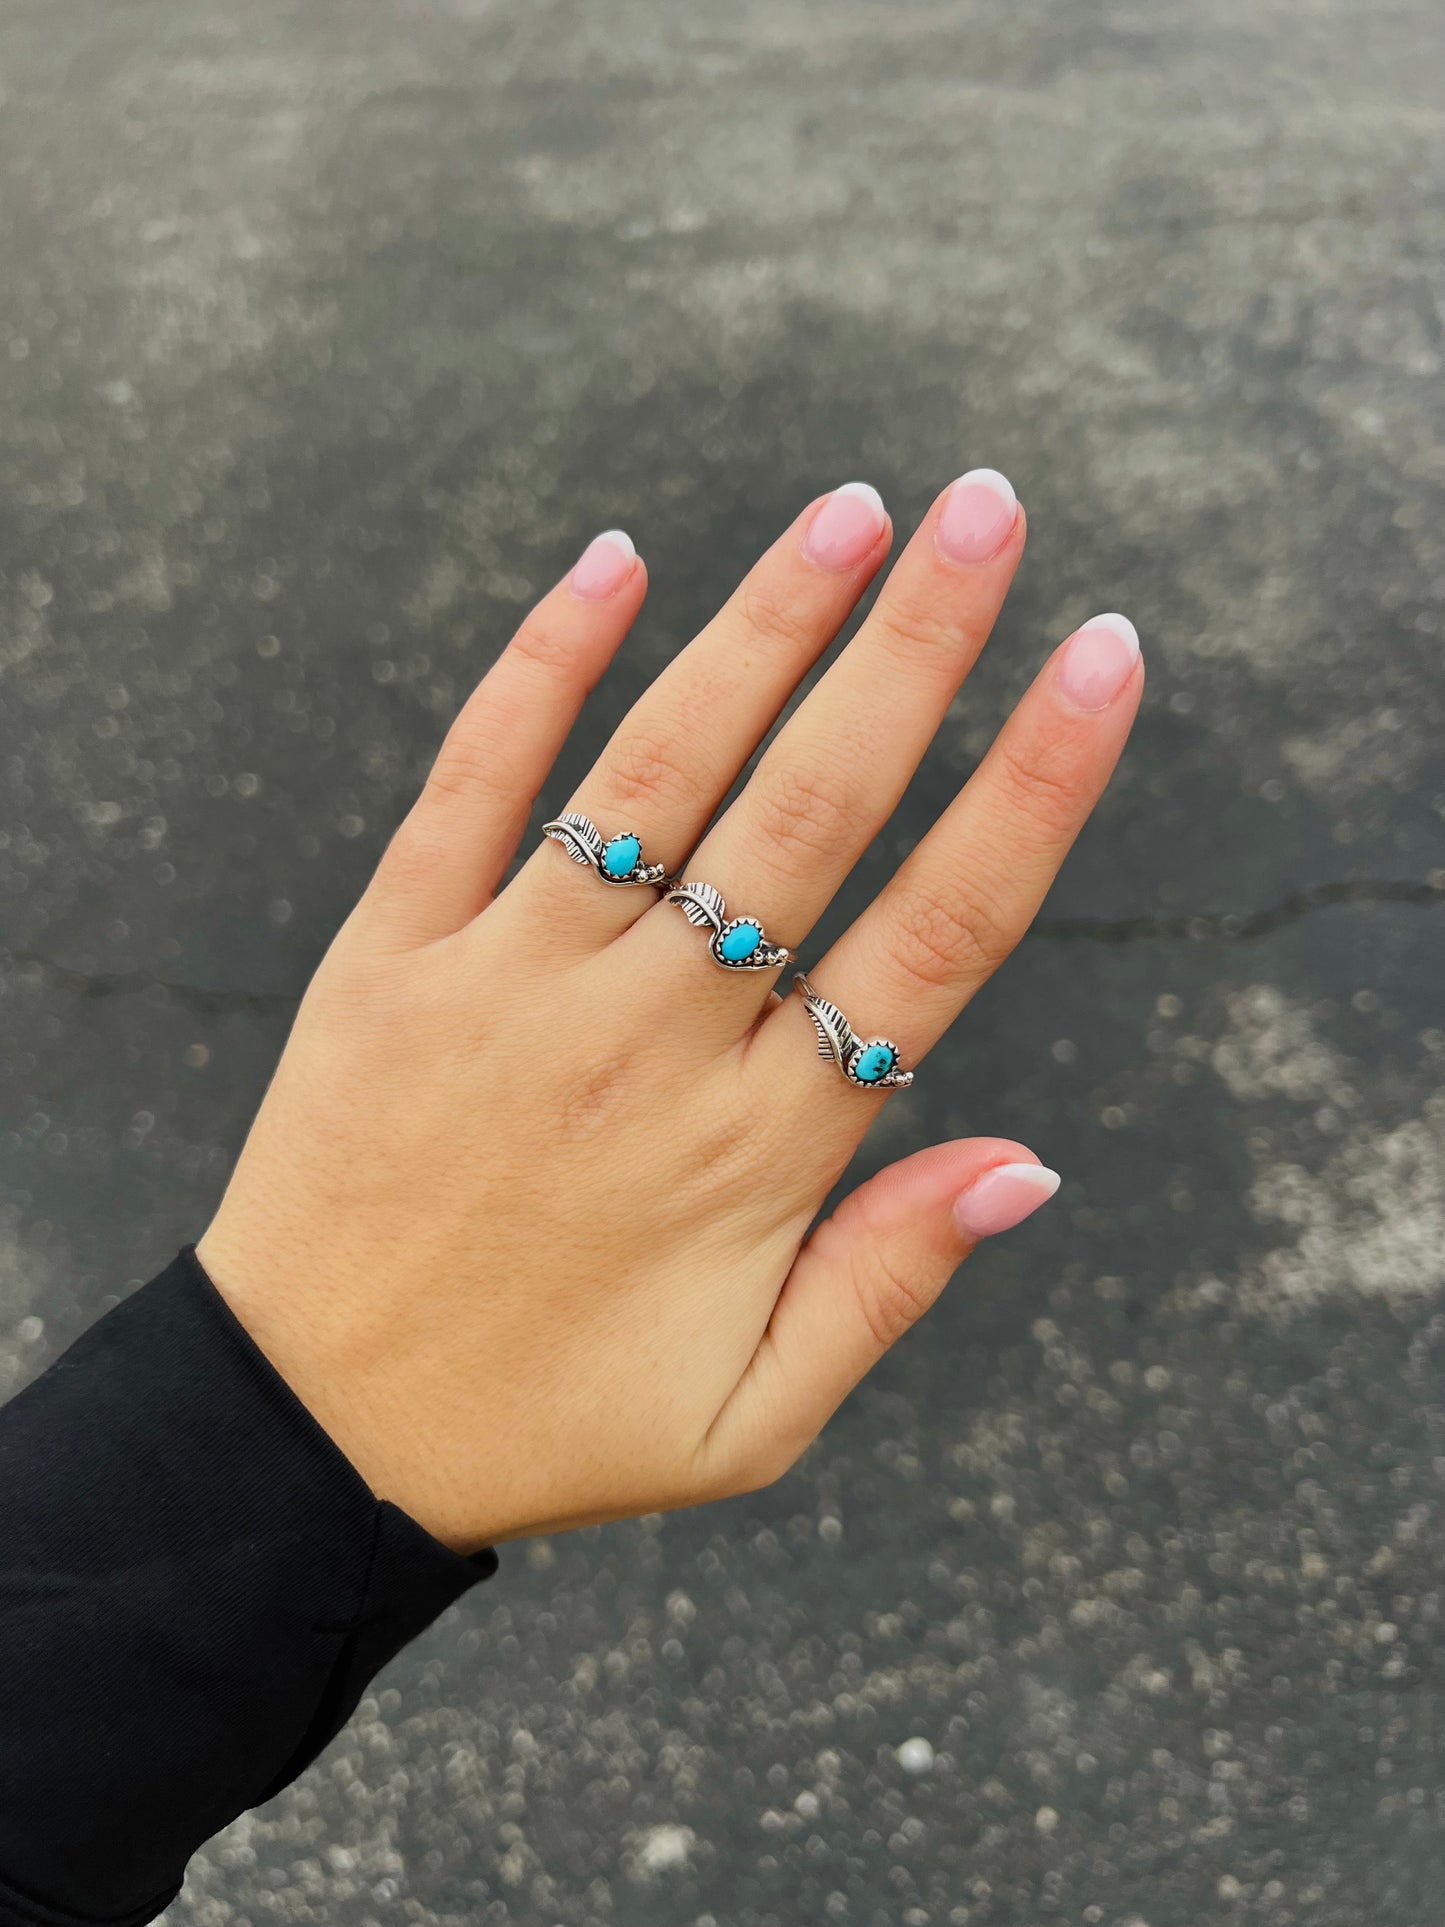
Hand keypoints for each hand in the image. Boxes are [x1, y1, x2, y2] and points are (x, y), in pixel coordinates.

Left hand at [197, 474, 1141, 1552]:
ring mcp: (512, 982)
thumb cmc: (550, 1421)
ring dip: (764, 627)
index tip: (1104, 658)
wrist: (307, 1434)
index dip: (1032, 786)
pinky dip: (539, 667)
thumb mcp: (752, 1417)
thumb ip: (890, 1280)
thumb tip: (1032, 1163)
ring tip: (856, 509)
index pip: (934, 932)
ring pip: (661, 770)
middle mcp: (646, 1039)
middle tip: (991, 510)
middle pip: (813, 810)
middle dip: (917, 649)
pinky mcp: (392, 952)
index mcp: (757, 1148)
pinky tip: (612, 561)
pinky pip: (473, 783)